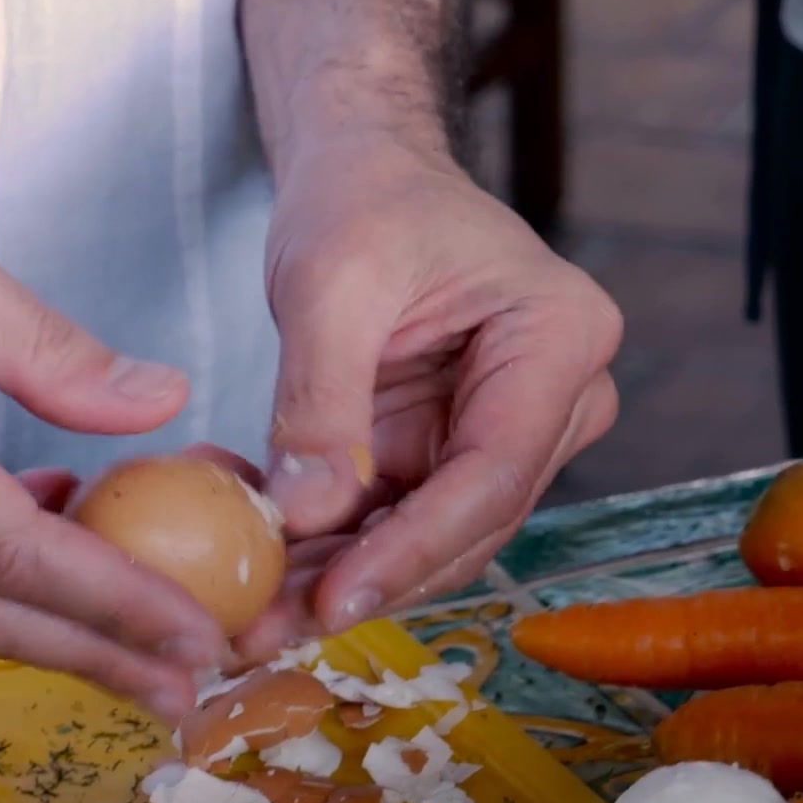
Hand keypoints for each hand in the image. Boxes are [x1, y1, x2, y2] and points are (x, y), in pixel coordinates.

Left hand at [236, 139, 620, 658]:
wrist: (361, 171)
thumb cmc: (366, 198)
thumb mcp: (332, 281)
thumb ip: (321, 399)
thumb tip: (306, 515)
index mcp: (559, 341)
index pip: (490, 475)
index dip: (412, 551)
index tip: (338, 601)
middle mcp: (551, 400)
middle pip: (462, 524)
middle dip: (363, 582)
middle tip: (266, 630)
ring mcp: (497, 433)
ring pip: (419, 537)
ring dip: (331, 577)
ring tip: (243, 612)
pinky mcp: (440, 452)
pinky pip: (382, 517)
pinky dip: (317, 542)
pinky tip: (246, 553)